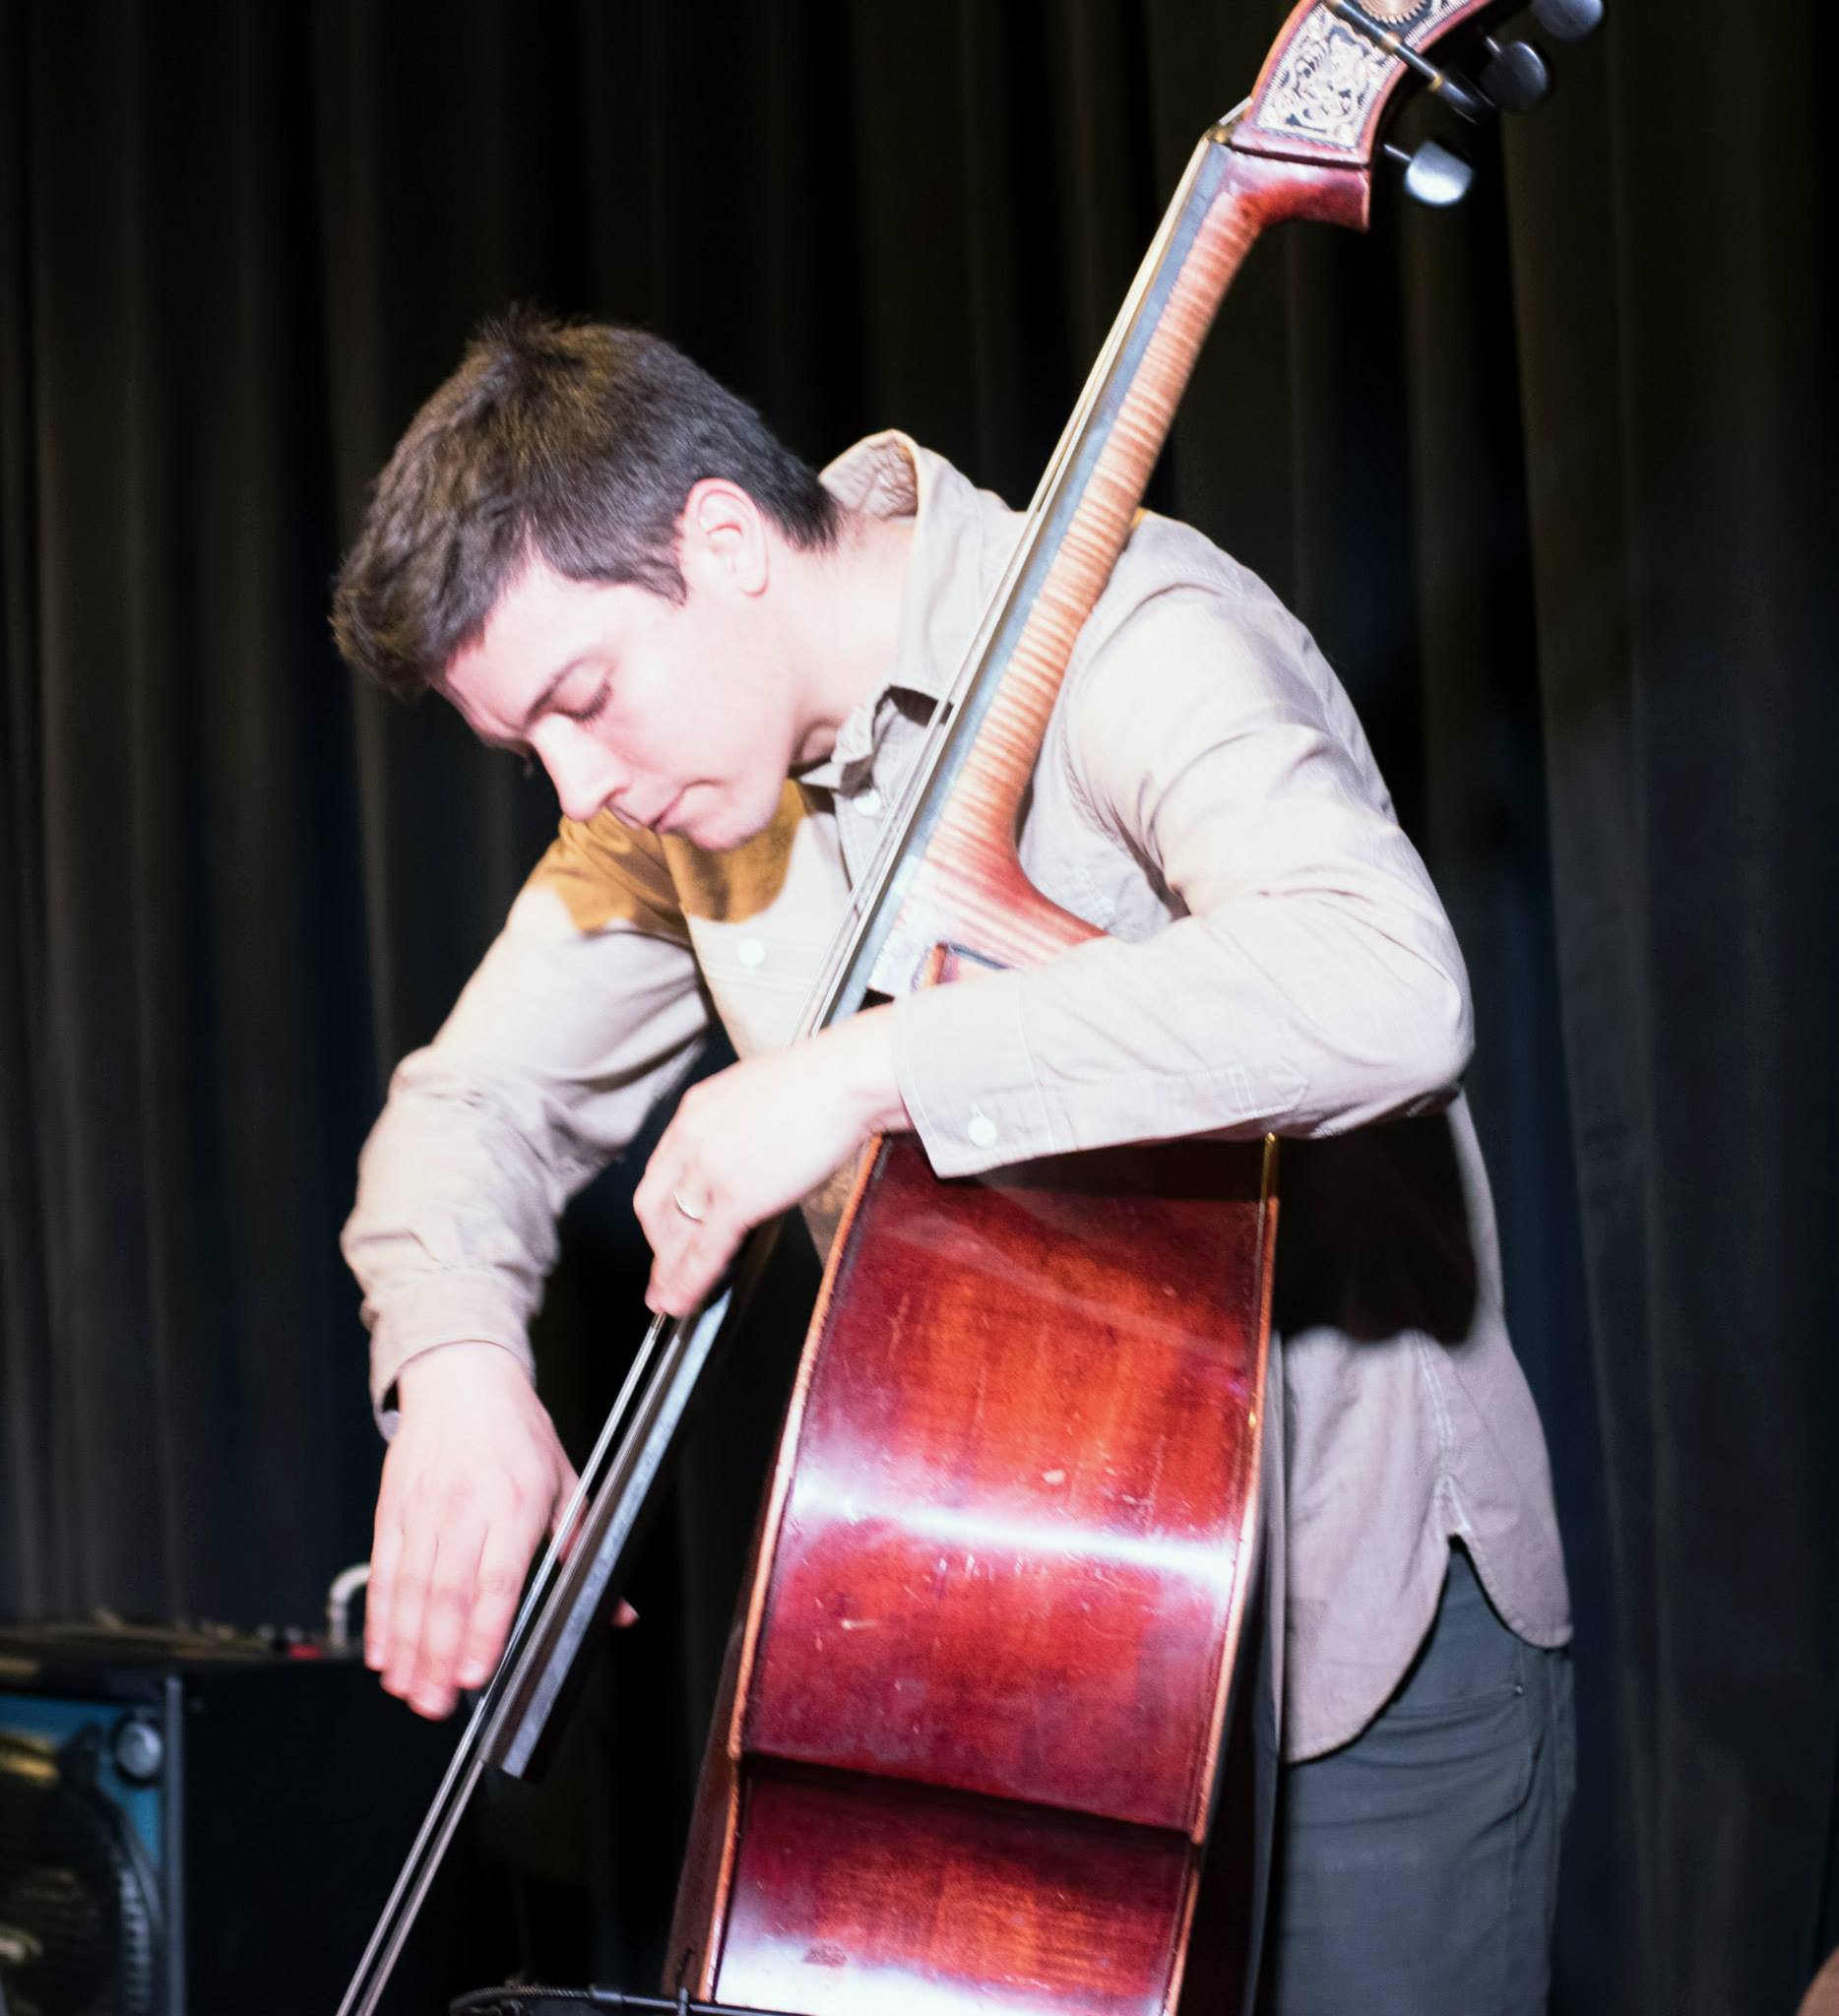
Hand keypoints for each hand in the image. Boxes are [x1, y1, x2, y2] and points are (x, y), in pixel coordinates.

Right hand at [367, 1341, 577, 1718]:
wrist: (461, 1377)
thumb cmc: (516, 1430)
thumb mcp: (564, 1480)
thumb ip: (582, 1549)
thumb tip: (619, 1608)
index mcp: (514, 1503)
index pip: (497, 1579)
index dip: (485, 1631)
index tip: (477, 1674)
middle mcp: (465, 1509)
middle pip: (447, 1595)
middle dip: (438, 1657)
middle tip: (435, 1704)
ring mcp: (423, 1510)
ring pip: (410, 1591)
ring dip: (407, 1648)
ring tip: (408, 1690)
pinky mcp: (393, 1511)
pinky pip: (383, 1572)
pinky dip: (381, 1618)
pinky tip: (382, 1653)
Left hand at [634, 1005, 909, 1315]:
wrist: (843, 1078)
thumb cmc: (820, 1081)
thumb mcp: (756, 1094)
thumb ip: (738, 1127)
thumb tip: (748, 1154)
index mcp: (695, 1111)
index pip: (661, 1172)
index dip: (658, 1211)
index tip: (662, 1230)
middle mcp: (691, 1140)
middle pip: (655, 1206)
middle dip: (659, 1246)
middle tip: (663, 1272)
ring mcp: (710, 1171)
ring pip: (675, 1234)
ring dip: (669, 1273)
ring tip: (668, 1300)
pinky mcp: (737, 1199)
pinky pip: (704, 1250)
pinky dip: (688, 1283)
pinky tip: (682, 1301)